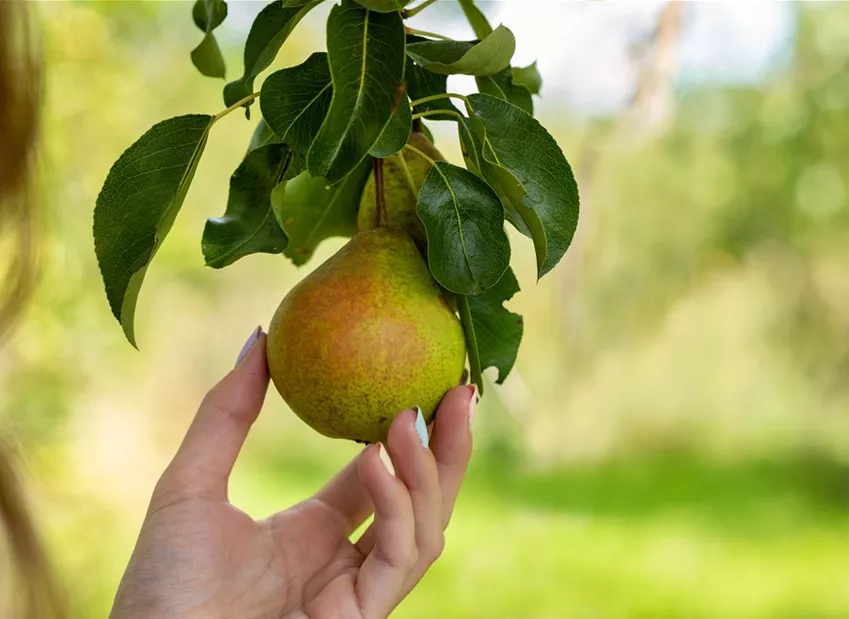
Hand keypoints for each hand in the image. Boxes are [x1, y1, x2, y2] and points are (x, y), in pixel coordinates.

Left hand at [109, 329, 475, 618]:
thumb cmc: (160, 584)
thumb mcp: (189, 484)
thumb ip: (226, 413)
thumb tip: (259, 337)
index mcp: (312, 534)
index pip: (379, 476)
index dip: (408, 434)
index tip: (426, 381)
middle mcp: (343, 562)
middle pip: (421, 501)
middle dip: (448, 448)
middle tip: (460, 388)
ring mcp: (356, 594)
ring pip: (424, 530)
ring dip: (426, 472)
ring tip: (407, 417)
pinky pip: (396, 557)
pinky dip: (396, 508)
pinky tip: (375, 461)